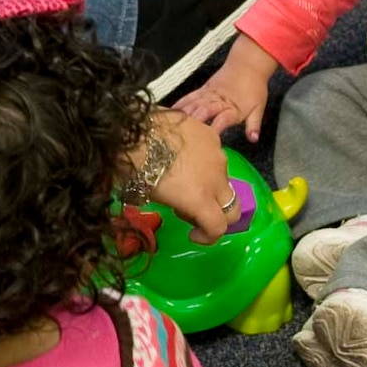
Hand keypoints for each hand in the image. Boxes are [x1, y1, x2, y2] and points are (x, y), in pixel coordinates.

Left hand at [137, 110, 244, 242]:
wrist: (134, 129)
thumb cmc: (135, 167)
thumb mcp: (151, 196)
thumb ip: (176, 205)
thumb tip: (179, 204)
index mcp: (200, 200)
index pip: (219, 227)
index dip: (208, 236)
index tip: (193, 234)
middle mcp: (215, 179)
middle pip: (233, 208)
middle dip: (219, 215)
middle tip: (193, 210)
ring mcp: (217, 155)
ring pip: (223, 178)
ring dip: (210, 186)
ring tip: (184, 177)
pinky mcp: (212, 134)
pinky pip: (215, 154)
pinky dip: (204, 162)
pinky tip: (184, 154)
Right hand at [174, 36, 277, 141]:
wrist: (248, 64)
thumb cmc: (254, 87)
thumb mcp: (259, 107)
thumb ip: (254, 124)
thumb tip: (253, 138)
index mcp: (234, 107)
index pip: (223, 119)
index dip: (215, 129)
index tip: (208, 140)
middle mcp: (219, 100)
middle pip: (204, 111)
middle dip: (194, 122)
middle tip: (185, 134)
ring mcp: (209, 94)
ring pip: (194, 104)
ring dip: (184, 114)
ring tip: (173, 125)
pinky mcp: (203, 89)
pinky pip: (190, 97)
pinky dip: (180, 104)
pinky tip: (171, 111)